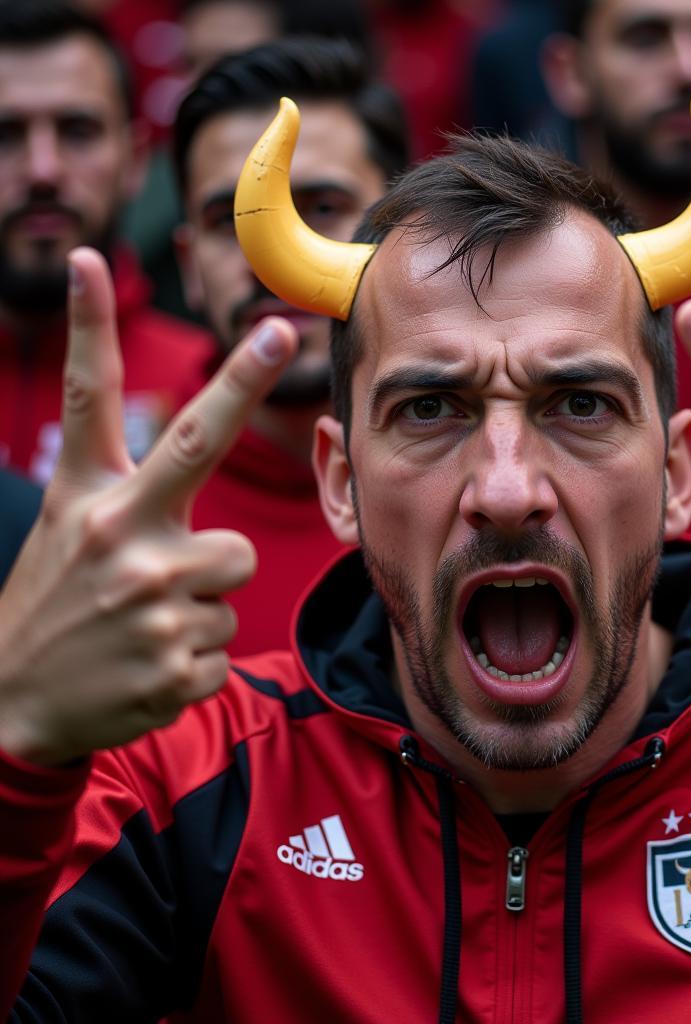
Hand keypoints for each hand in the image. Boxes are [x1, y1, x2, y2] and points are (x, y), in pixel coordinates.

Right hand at [0, 249, 297, 765]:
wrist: (16, 710)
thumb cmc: (58, 609)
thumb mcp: (68, 536)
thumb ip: (129, 493)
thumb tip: (191, 433)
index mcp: (84, 500)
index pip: (90, 402)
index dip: (91, 327)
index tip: (92, 260)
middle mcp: (118, 534)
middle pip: (196, 442)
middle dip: (242, 379)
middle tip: (278, 330)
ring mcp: (151, 598)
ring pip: (237, 566)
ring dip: (208, 594)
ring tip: (151, 620)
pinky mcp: (177, 660)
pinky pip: (227, 637)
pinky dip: (198, 654)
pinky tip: (150, 665)